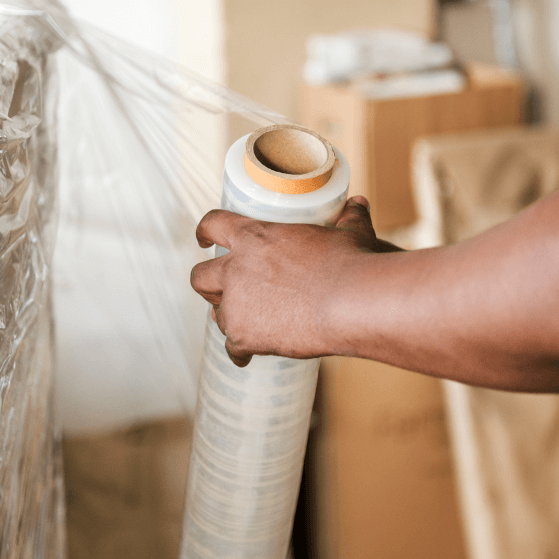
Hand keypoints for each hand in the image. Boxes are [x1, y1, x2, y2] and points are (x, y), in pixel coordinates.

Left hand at [189, 196, 399, 366]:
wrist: (351, 303)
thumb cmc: (351, 264)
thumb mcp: (349, 233)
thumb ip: (349, 217)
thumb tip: (358, 203)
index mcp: (253, 237)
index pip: (213, 225)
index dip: (205, 231)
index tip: (203, 239)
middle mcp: (235, 269)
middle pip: (199, 277)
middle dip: (208, 285)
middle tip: (222, 291)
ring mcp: (235, 304)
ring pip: (217, 315)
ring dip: (230, 318)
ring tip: (249, 324)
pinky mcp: (243, 336)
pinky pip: (232, 347)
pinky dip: (240, 352)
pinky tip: (248, 355)